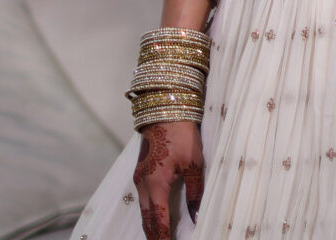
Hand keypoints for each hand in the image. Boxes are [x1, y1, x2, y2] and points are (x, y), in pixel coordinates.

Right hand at [135, 120, 203, 239]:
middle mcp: (142, 184)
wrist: (164, 109)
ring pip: (143, 210)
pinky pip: (142, 200)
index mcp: (155, 184)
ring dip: (151, 226)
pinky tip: (156, 218)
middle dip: (154, 236)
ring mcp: (139, 178)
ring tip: (160, 238)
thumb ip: (195, 192)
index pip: (158, 220)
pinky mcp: (140, 172)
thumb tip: (196, 217)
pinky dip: (149, 213)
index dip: (162, 237)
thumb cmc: (181, 134)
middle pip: (147, 219)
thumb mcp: (194, 163)